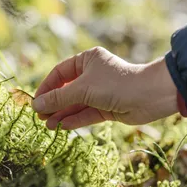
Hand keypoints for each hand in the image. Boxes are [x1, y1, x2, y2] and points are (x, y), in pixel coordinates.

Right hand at [32, 47, 177, 129]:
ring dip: (62, 114)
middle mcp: (92, 75)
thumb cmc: (115, 84)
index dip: (47, 87)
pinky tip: (61, 126)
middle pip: (66, 90)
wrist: (150, 96)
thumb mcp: (82, 89)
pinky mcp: (106, 107)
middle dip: (54, 103)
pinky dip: (74, 119)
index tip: (36, 101)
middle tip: (40, 116)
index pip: (60, 73)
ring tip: (48, 125)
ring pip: (76, 104)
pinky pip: (86, 113)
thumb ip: (59, 98)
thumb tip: (36, 105)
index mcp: (86, 60)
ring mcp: (99, 92)